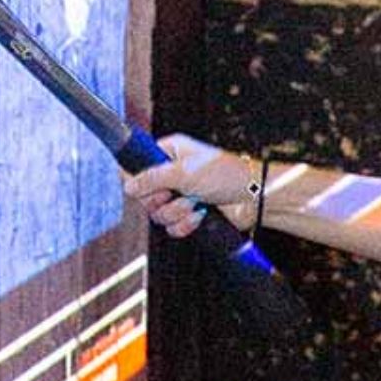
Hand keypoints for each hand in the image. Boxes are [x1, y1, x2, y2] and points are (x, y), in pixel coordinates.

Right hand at [122, 134, 257, 236]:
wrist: (253, 197)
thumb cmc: (226, 174)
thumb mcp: (184, 172)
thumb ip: (152, 178)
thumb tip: (128, 185)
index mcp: (170, 153)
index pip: (138, 166)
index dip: (138, 179)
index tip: (146, 186)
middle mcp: (172, 174)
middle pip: (144, 195)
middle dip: (161, 199)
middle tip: (176, 193)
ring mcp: (180, 195)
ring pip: (158, 214)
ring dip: (177, 211)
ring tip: (195, 202)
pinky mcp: (189, 215)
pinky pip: (172, 227)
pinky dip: (185, 224)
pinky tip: (200, 215)